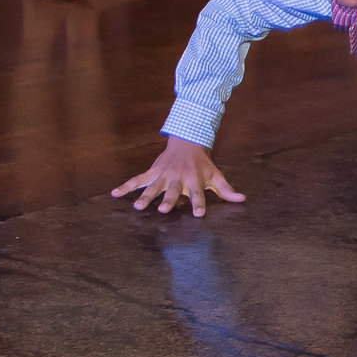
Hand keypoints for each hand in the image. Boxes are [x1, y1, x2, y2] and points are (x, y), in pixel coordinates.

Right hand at [110, 136, 244, 216]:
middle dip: (168, 200)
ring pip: (152, 187)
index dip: (199, 203)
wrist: (187, 142)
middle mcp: (178, 178)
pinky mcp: (152, 172)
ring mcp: (163, 175)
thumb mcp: (216, 175)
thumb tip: (242, 199)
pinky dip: (126, 186)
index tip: (198, 214)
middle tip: (163, 210)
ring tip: (137, 207)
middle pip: (173, 191)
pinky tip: (114, 193)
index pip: (198, 194)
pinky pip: (137, 179)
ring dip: (145, 196)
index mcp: (194, 180)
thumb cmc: (202, 164)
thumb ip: (226, 189)